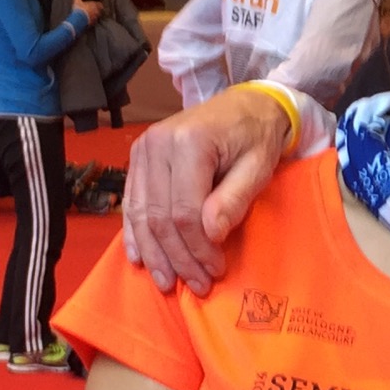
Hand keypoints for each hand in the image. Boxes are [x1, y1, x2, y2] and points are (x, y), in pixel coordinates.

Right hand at [77, 0, 104, 24]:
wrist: (79, 19)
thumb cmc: (79, 9)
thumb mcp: (77, 1)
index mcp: (94, 5)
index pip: (100, 4)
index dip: (98, 4)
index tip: (96, 5)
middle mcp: (97, 11)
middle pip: (100, 11)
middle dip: (97, 11)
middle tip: (93, 10)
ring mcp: (96, 18)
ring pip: (97, 16)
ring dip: (95, 16)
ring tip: (90, 16)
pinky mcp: (93, 23)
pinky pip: (94, 22)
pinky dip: (92, 21)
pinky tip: (88, 20)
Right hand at [122, 89, 291, 292]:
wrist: (244, 105)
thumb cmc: (256, 137)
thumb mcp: (258, 167)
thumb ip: (234, 200)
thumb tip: (211, 236)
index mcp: (189, 143)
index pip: (185, 211)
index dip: (198, 248)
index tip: (216, 270)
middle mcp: (156, 144)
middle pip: (159, 216)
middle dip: (178, 257)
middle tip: (197, 285)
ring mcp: (142, 150)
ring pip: (140, 214)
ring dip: (154, 253)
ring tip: (169, 282)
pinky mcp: (138, 157)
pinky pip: (131, 202)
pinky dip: (135, 234)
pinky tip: (141, 258)